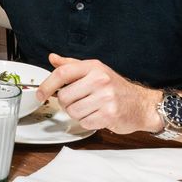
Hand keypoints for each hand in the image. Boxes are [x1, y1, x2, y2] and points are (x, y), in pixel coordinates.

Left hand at [36, 53, 162, 134]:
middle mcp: (100, 80)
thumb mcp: (95, 70)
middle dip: (66, 103)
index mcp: (93, 67)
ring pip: (73, 111)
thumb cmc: (116, 87)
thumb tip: (52, 58)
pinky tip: (97, 116)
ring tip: (89, 108)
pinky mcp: (109, 115)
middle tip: (77, 102)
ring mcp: (106, 98)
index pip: (62, 73)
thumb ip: (71, 65)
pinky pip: (84, 122)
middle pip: (65, 97)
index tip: (40, 93)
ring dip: (77, 114)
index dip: (47, 85)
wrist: (142, 104)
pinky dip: (87, 122)